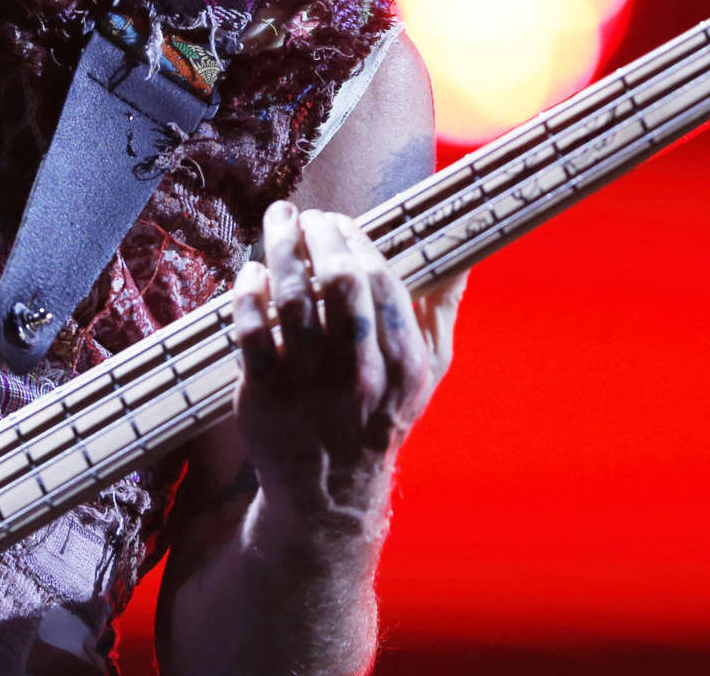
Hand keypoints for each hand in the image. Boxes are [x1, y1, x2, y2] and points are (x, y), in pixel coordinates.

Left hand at [230, 203, 463, 532]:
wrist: (329, 492)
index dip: (356, 240)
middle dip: (320, 235)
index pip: (382, 281)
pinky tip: (252, 272)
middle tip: (306, 216)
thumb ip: (440, 313)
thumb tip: (460, 259)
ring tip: (277, 222)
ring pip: (292, 298)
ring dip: (282, 247)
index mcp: (403, 364)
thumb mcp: (425, 374)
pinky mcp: (264, 396)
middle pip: (339, 282)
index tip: (340, 222)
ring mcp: (309, 386)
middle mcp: (359, 374)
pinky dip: (249, 293)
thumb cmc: (379, 418)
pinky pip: (252, 331)